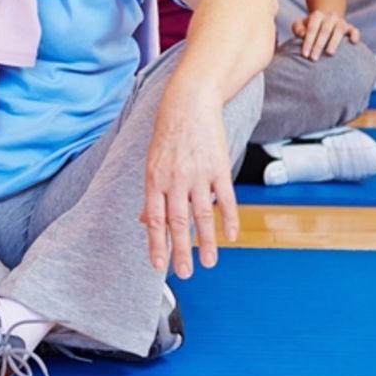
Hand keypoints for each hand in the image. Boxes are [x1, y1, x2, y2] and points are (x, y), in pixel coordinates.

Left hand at [141, 92, 237, 278]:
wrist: (189, 101)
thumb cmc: (168, 132)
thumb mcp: (152, 161)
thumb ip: (152, 194)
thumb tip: (144, 221)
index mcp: (154, 180)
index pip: (155, 220)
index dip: (157, 245)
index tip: (159, 267)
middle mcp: (175, 180)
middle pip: (178, 223)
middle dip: (181, 251)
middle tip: (185, 273)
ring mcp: (198, 174)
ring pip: (203, 215)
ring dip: (207, 242)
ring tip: (210, 263)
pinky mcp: (218, 166)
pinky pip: (225, 198)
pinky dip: (229, 219)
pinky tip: (231, 236)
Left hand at [291, 10, 359, 59]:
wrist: (325, 21)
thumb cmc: (309, 27)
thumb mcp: (300, 25)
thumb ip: (298, 28)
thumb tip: (302, 35)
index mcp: (317, 15)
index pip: (312, 28)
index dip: (308, 42)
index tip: (305, 55)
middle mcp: (330, 17)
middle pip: (325, 30)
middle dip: (319, 45)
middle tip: (314, 58)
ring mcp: (341, 22)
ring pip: (339, 30)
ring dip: (334, 42)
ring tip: (329, 53)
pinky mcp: (350, 28)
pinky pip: (354, 30)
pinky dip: (355, 35)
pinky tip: (353, 42)